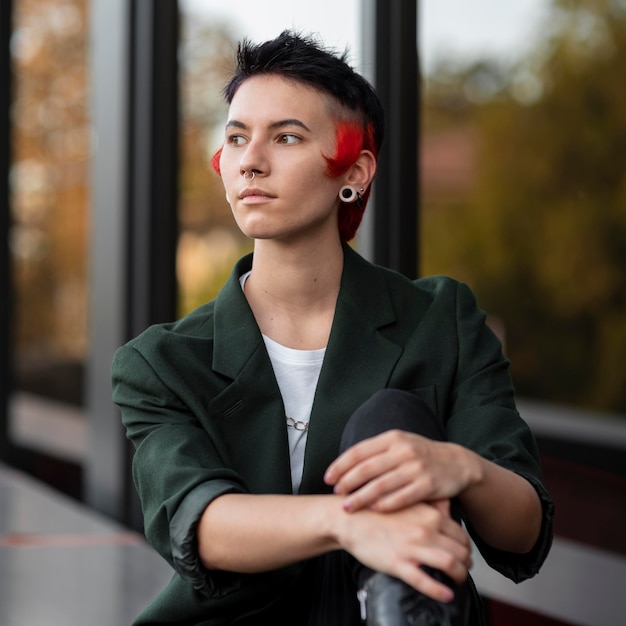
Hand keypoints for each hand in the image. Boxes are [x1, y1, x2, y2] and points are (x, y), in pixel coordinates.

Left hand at [325, 430, 477, 512]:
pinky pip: (402, 497)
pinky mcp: (428, 485)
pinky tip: (373, 510)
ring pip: (381, 484)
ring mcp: (416, 467)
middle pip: (367, 468)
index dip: (341, 465)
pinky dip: (385, 504)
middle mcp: (403, 450)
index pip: (359, 451)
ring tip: (348, 507)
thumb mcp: (400, 445)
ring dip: (361, 497)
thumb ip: (376, 452)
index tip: (328, 478)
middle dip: (348, 482)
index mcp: (392, 438)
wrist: (457, 463)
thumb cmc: (420, 456)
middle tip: (336, 494)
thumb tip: (344, 466)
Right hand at [338, 499, 471, 601]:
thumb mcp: (406, 500)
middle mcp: (425, 530)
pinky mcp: (398, 563)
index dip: (465, 547)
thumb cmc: (375, 510)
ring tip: (457, 581)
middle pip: (460, 550)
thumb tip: (448, 507)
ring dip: (459, 576)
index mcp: (429, 514)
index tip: (463, 553)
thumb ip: (429, 504)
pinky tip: (446, 595)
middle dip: (466, 563)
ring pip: (450, 564)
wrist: (349, 518)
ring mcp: (412, 547)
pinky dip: (440, 591)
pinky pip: (425, 581)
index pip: (460, 534)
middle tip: (463, 568)